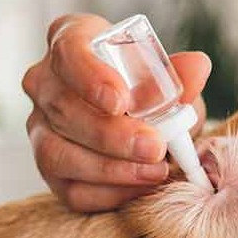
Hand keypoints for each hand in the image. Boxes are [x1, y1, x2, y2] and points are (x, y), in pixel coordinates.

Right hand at [22, 14, 210, 211]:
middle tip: (154, 146)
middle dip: (112, 134)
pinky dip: (109, 193)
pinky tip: (139, 189)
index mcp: (70, 43)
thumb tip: (197, 68)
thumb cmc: (148, 93)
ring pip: (59, 153)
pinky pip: (70, 189)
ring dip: (111, 168)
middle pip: (64, 109)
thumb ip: (178, 77)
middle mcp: (45, 85)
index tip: (120, 101)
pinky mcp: (50, 172)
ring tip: (155, 171)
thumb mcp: (167, 82)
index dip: (91, 77)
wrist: (142, 129)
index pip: (68, 52)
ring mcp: (40, 130)